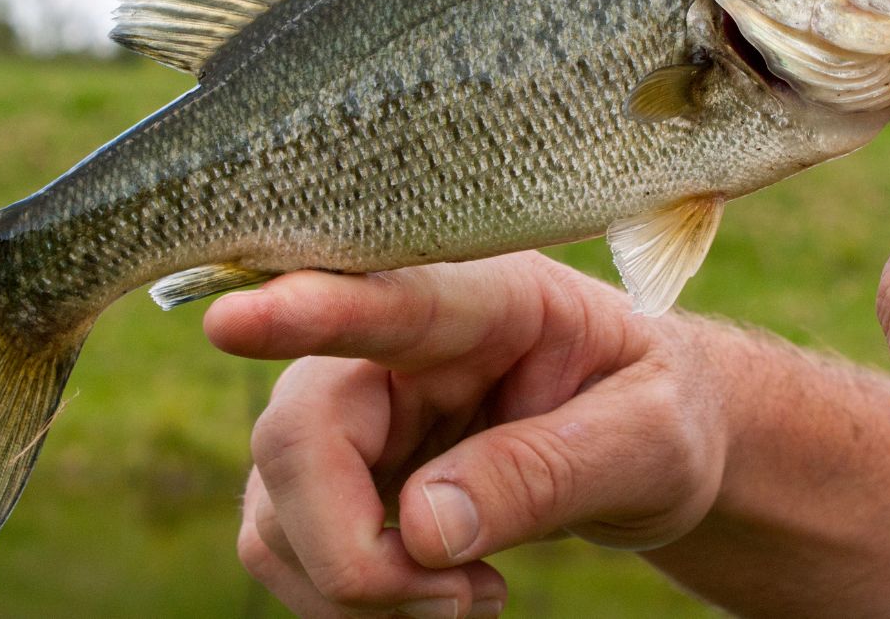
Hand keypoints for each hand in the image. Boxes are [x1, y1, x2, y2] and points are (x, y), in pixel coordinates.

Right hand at [204, 252, 726, 617]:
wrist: (645, 440)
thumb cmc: (657, 415)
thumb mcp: (650, 442)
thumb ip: (548, 472)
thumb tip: (422, 530)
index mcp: (487, 300)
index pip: (386, 301)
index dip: (305, 312)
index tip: (232, 322)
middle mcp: (393, 344)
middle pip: (298, 437)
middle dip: (354, 554)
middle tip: (460, 603)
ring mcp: (353, 407)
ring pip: (275, 509)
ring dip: (354, 590)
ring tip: (468, 601)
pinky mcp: (336, 470)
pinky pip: (284, 546)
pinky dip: (345, 600)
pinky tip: (436, 594)